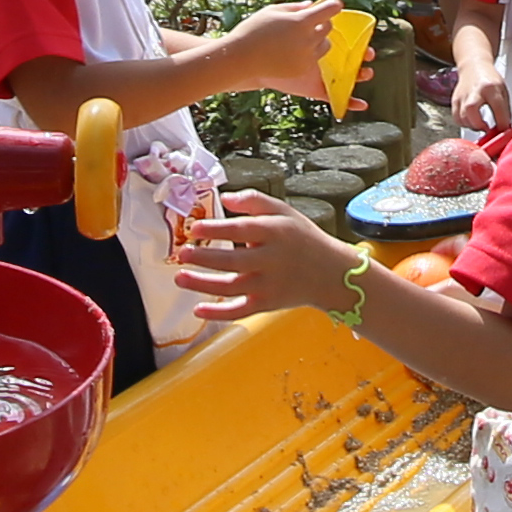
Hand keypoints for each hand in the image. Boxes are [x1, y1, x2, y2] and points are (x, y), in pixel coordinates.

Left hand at [177, 193, 356, 327]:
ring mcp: (269, 284)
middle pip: (233, 261)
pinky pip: (240, 311)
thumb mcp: (284, 211)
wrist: (332, 273)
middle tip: (182, 254)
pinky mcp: (267, 304)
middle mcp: (271, 260)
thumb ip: (254, 201)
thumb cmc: (303, 239)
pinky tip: (198, 310)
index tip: (195, 229)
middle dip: (204, 258)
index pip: (242, 230)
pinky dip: (218, 314)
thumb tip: (225, 198)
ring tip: (180, 277)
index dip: (216, 229)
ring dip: (203, 284)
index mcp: (275, 233)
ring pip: (232, 287)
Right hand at [217, 0, 330, 86]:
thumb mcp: (272, 11)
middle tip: (308, 23)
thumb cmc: (253, 30)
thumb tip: (311, 5)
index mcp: (302, 21)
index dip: (333, 5)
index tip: (333, 4)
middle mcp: (308, 39)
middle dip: (322, 23)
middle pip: (328, 27)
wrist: (241, 58)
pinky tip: (290, 52)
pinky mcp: (302, 69)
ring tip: (298, 39)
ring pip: (324, 45)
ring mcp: (306, 56)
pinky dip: (307, 54)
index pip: (330, 10)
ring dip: (317, 40)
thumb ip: (294, 7)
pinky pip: (313, 59)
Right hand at [446, 59, 505, 130]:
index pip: (498, 108)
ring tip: (481, 124)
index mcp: (491, 87)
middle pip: (471, 110)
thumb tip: (506, 129)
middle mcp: (474, 90)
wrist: (473, 67)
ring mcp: (462, 95)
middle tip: (488, 129)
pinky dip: (465, 124)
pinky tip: (472, 121)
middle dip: (480, 125)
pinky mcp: (455, 100)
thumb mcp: (502, 91)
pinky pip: (456, 118)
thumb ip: (505, 110)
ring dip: (473, 126)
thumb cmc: (489, 80)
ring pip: (462, 117)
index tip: (504, 131)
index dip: (502, 124)